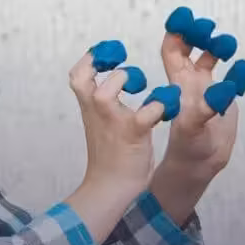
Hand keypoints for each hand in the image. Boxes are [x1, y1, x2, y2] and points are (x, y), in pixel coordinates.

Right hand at [65, 47, 166, 240]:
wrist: (110, 188)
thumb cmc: (110, 156)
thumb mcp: (102, 123)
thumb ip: (105, 106)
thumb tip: (114, 91)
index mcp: (90, 108)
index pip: (77, 75)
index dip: (90, 59)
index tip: (109, 56)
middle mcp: (96, 111)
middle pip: (81, 77)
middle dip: (102, 62)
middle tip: (121, 64)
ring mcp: (113, 122)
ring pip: (107, 91)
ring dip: (127, 79)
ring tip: (141, 87)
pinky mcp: (134, 133)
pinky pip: (148, 111)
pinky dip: (160, 104)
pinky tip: (167, 105)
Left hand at [157, 8, 244, 183]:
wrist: (199, 163)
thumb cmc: (189, 146)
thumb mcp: (193, 127)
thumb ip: (206, 108)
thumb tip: (220, 89)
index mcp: (178, 83)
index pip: (172, 50)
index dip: (177, 32)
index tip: (186, 17)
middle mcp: (191, 82)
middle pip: (190, 48)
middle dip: (198, 34)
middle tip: (210, 28)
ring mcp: (207, 89)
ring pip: (210, 59)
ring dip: (218, 47)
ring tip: (229, 45)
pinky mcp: (223, 99)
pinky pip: (232, 78)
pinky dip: (238, 72)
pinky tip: (244, 68)